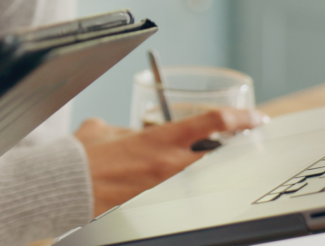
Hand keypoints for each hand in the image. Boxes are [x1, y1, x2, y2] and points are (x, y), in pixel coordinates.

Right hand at [74, 108, 266, 216]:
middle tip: (239, 146)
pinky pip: (174, 194)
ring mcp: (163, 188)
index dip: (242, 119)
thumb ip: (126, 129)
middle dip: (234, 151)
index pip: (214, 123)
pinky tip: (165, 184)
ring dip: (203, 171)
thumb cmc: (81, 156)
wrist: (67, 186)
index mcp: (161, 138)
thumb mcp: (105, 129)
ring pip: (200, 178)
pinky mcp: (152, 205)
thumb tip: (132, 133)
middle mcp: (169, 165)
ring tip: (198, 166)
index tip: (257, 119)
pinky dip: (176, 187)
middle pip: (219, 156)